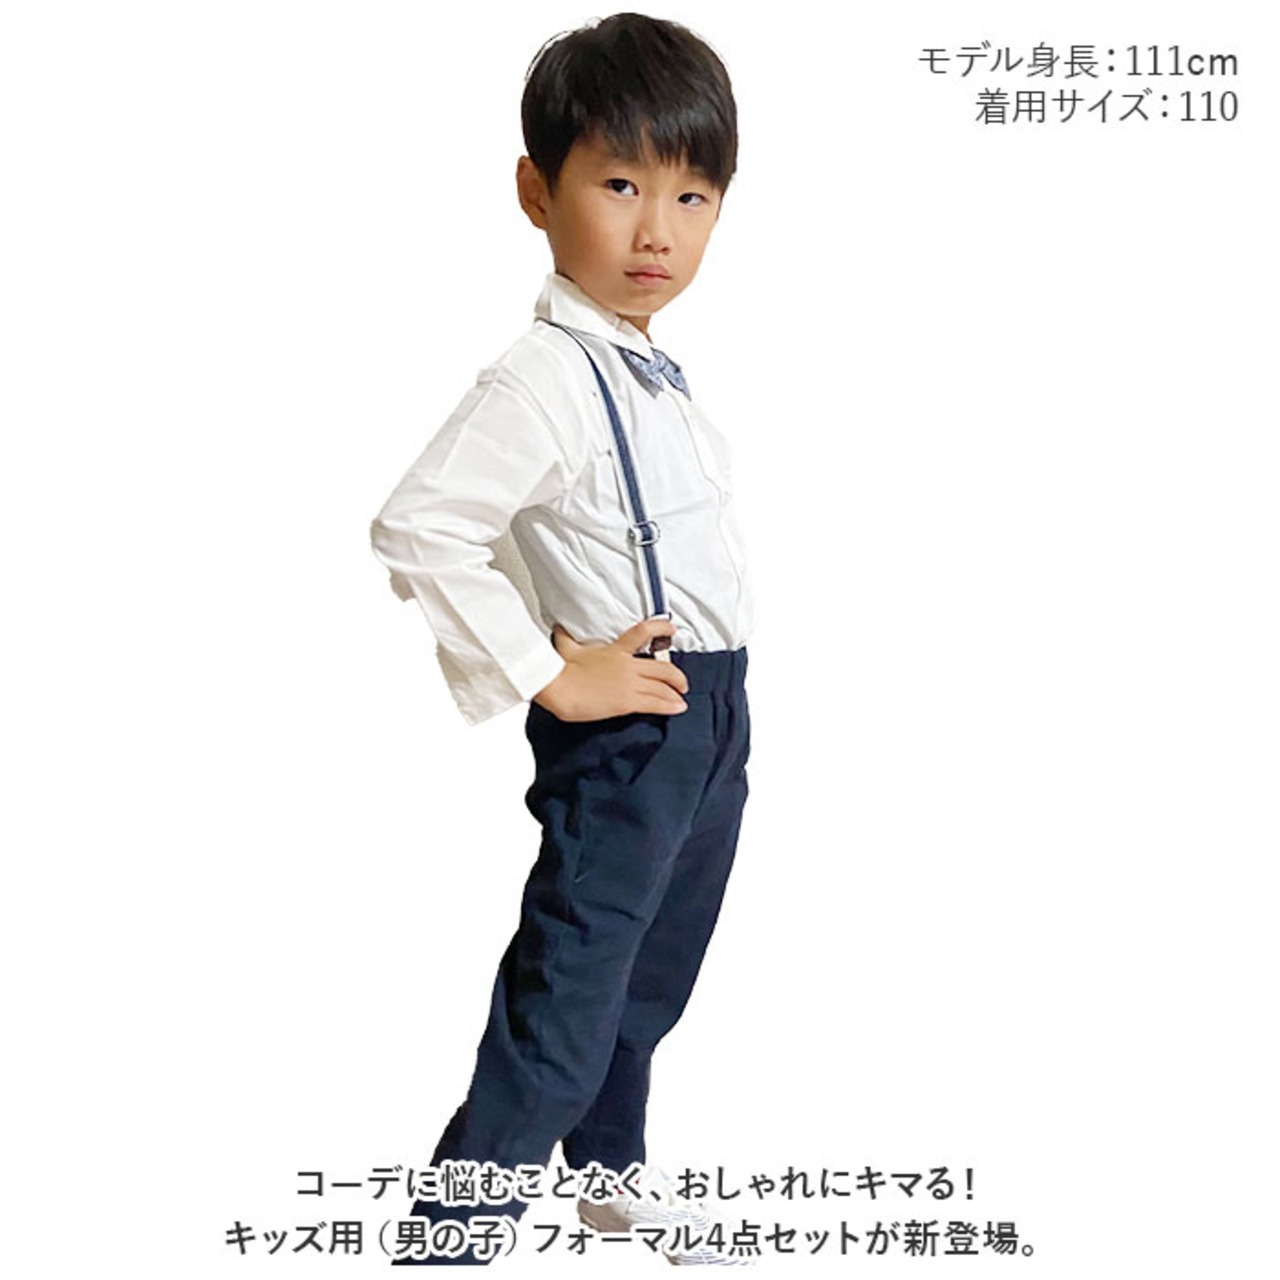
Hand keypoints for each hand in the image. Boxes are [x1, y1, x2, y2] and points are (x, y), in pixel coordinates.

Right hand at [533, 619, 689, 720]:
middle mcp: (628, 665)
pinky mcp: (627, 701)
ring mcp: (629, 684)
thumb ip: (566, 638)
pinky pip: (655, 703)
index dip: (660, 627)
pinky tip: (678, 708)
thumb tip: (558, 628)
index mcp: (615, 650)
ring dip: (675, 694)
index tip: (671, 627)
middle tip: (682, 683)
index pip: (642, 632)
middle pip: (663, 668)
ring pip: (662, 687)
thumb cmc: (561, 671)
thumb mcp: (566, 648)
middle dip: (677, 677)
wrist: (559, 688)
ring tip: (681, 700)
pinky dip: (670, 706)